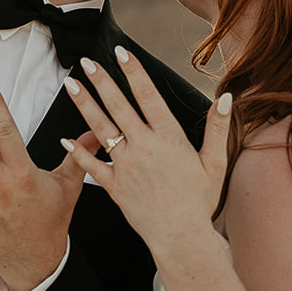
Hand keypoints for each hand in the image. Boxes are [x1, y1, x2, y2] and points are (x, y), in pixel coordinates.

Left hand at [60, 49, 231, 252]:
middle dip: (101, 80)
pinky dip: (78, 151)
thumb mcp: (215, 162)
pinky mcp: (114, 185)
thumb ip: (217, 128)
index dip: (134, 72)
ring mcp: (126, 165)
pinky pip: (92, 164)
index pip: (148, 96)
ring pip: (101, 128)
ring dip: (84, 104)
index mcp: (169, 137)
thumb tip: (226, 98)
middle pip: (118, 106)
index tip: (122, 52)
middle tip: (86, 61)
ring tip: (71, 85)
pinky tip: (66, 138)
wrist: (181, 237)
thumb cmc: (199, 202)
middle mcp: (144, 146)